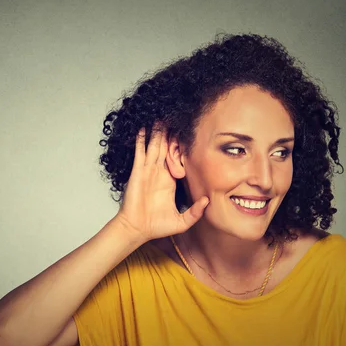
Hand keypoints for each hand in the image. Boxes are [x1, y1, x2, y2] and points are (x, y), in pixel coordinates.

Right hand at [115, 122, 209, 244]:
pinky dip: (141, 140)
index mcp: (170, 181)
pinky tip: (143, 128)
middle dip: (169, 134)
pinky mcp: (138, 172)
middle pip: (166, 148)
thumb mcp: (182, 221)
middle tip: (174, 117)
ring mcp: (148, 171)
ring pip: (154, 146)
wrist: (138, 229)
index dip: (182, 147)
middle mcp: (159, 173)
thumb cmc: (157, 226)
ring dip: (156, 132)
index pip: (177, 159)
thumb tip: (207, 200)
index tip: (188, 134)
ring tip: (160, 117)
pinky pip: (140, 153)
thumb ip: (195, 212)